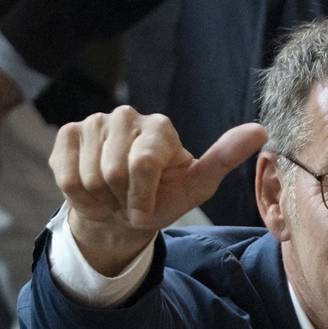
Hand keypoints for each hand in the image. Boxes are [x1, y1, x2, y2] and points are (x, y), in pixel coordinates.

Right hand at [51, 107, 266, 274]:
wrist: (121, 212)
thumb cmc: (163, 198)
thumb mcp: (196, 186)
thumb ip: (224, 158)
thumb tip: (260, 129)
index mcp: (160, 127)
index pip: (143, 164)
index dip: (142, 199)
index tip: (149, 211)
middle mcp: (126, 116)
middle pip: (114, 172)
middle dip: (122, 199)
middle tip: (130, 201)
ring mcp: (95, 121)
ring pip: (88, 176)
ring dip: (101, 199)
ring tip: (113, 195)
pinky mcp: (68, 133)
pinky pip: (66, 176)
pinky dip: (79, 196)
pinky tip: (91, 191)